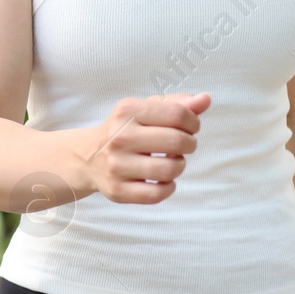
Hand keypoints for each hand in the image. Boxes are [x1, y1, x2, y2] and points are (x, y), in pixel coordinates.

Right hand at [89, 92, 210, 203]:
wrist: (88, 157)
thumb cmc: (126, 130)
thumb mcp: (146, 109)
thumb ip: (178, 103)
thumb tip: (206, 99)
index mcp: (127, 111)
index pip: (177, 114)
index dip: (193, 122)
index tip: (190, 127)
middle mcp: (119, 137)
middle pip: (177, 141)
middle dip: (189, 144)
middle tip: (183, 145)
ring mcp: (116, 166)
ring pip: (170, 169)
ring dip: (179, 165)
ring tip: (171, 161)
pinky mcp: (117, 190)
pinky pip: (157, 194)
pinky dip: (168, 188)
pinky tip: (163, 180)